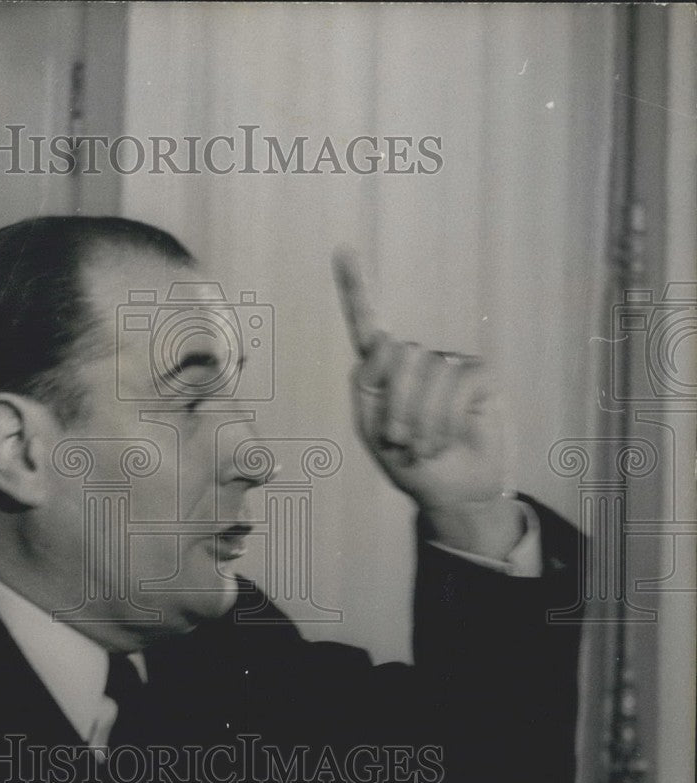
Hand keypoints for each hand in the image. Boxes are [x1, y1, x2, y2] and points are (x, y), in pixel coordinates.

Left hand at [333, 250, 523, 556]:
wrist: (449, 491)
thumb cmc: (408, 461)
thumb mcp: (374, 430)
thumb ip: (370, 385)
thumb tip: (391, 339)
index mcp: (380, 370)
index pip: (366, 323)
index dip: (355, 288)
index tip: (343, 249)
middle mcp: (416, 359)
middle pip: (403, 354)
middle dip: (399, 406)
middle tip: (401, 441)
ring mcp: (450, 363)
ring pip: (432, 371)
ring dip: (424, 421)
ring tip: (426, 446)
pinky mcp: (480, 376)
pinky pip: (461, 383)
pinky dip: (448, 418)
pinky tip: (449, 438)